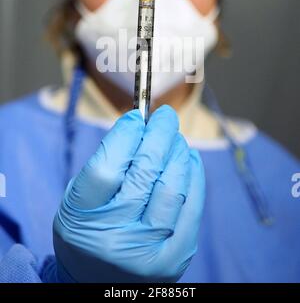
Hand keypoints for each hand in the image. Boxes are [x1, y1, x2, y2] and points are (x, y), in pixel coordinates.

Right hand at [53, 105, 204, 281]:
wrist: (99, 282)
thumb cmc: (88, 230)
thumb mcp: (79, 199)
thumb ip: (105, 164)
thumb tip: (140, 125)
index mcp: (82, 222)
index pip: (106, 169)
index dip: (125, 136)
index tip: (136, 116)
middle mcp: (115, 240)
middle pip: (144, 174)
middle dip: (159, 136)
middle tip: (165, 116)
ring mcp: (149, 252)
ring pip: (173, 187)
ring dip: (178, 153)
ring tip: (175, 138)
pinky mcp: (176, 257)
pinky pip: (192, 206)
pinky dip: (193, 174)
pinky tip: (188, 158)